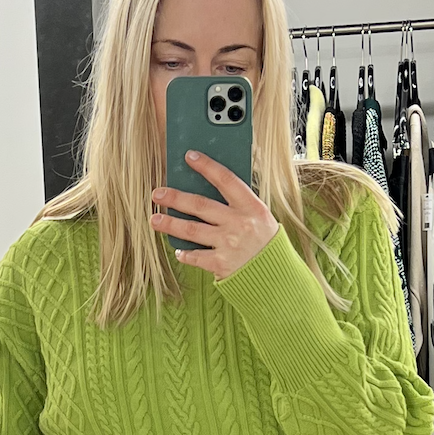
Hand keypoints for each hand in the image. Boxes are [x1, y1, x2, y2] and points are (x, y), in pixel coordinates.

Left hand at [150, 155, 278, 279]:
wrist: (279, 277)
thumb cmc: (268, 244)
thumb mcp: (261, 218)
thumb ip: (239, 205)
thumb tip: (210, 189)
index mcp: (252, 207)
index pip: (226, 180)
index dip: (207, 166)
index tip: (189, 157)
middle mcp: (239, 223)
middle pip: (200, 205)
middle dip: (175, 197)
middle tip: (158, 193)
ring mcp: (229, 244)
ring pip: (191, 230)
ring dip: (170, 224)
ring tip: (154, 219)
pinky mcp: (221, 265)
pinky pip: (196, 257)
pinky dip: (185, 254)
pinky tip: (178, 251)